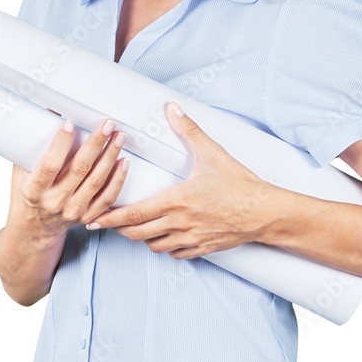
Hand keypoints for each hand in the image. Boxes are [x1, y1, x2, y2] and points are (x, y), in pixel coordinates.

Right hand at [13, 117, 130, 239]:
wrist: (33, 229)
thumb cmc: (26, 194)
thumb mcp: (21, 173)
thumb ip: (31, 148)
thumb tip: (47, 112)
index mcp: (33, 191)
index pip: (49, 166)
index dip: (60, 144)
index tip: (70, 123)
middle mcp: (54, 202)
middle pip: (79, 170)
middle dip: (96, 144)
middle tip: (107, 124)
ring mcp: (73, 211)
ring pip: (96, 182)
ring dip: (110, 157)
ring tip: (119, 137)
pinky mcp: (87, 217)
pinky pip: (107, 198)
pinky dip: (118, 180)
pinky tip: (124, 162)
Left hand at [85, 101, 273, 258]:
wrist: (265, 212)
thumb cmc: (240, 184)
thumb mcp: (212, 153)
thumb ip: (188, 130)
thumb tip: (172, 108)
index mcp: (176, 201)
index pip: (134, 215)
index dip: (111, 219)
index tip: (95, 219)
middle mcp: (180, 223)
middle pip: (138, 234)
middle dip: (121, 230)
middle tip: (111, 223)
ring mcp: (191, 239)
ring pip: (155, 245)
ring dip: (143, 238)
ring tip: (138, 227)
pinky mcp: (203, 248)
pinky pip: (175, 253)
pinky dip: (166, 246)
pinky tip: (166, 236)